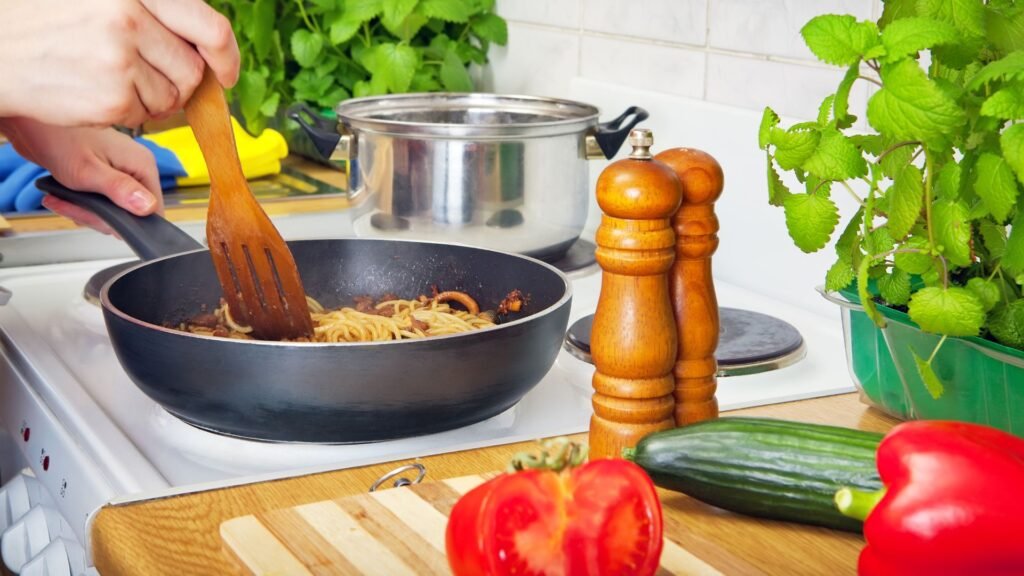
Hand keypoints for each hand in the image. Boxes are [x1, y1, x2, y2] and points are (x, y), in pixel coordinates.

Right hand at [0, 0, 238, 127]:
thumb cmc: (48, 20)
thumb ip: (152, 12)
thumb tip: (211, 45)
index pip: (211, 28)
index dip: (226, 57)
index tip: (226, 72)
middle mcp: (129, 17)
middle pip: (193, 70)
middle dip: (180, 82)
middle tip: (147, 77)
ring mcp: (120, 58)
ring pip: (173, 96)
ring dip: (154, 98)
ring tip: (113, 79)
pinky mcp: (111, 97)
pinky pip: (146, 114)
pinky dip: (130, 111)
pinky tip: (99, 92)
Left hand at [2, 118, 161, 234]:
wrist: (30, 119)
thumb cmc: (56, 137)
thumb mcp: (87, 171)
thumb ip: (119, 190)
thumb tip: (148, 207)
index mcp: (141, 164)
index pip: (153, 209)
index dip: (129, 222)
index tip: (100, 219)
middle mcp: (135, 167)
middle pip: (131, 212)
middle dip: (99, 217)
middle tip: (73, 209)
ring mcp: (121, 170)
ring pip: (113, 209)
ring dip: (85, 211)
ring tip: (61, 200)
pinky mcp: (105, 173)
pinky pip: (101, 201)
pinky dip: (81, 204)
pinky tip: (61, 197)